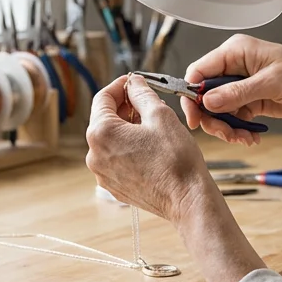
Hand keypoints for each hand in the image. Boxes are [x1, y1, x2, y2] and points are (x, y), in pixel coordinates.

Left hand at [85, 74, 209, 222]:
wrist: (187, 199)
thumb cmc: (176, 159)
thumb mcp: (160, 115)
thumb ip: (142, 93)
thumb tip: (133, 82)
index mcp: (101, 133)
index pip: (102, 98)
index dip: (120, 86)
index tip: (133, 82)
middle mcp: (95, 155)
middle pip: (104, 119)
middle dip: (124, 107)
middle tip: (147, 102)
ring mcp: (103, 173)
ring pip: (111, 139)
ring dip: (127, 127)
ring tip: (152, 126)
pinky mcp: (114, 186)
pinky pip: (116, 158)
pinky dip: (128, 147)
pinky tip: (150, 146)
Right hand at [182, 35, 281, 145]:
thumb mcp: (271, 82)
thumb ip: (237, 92)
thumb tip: (207, 101)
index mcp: (236, 51)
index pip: (199, 71)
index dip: (192, 95)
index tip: (195, 118)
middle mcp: (235, 67)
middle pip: (206, 95)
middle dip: (213, 117)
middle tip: (225, 134)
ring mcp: (243, 86)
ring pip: (219, 111)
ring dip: (227, 128)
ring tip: (243, 138)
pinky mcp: (252, 102)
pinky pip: (234, 119)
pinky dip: (238, 131)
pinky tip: (251, 137)